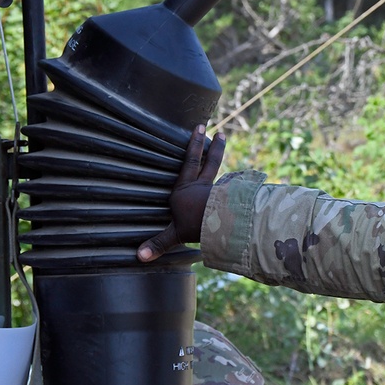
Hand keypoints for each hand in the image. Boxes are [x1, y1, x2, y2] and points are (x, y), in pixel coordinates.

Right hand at [137, 124, 224, 261]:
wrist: (219, 225)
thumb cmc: (194, 226)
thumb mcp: (174, 235)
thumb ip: (159, 244)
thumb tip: (140, 256)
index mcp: (184, 189)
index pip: (189, 162)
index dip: (194, 145)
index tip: (200, 129)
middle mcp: (200, 186)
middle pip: (208, 161)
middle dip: (211, 145)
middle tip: (219, 131)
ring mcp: (216, 191)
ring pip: (219, 171)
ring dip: (221, 156)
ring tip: (224, 142)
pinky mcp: (228, 200)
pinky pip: (232, 187)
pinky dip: (237, 181)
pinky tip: (244, 178)